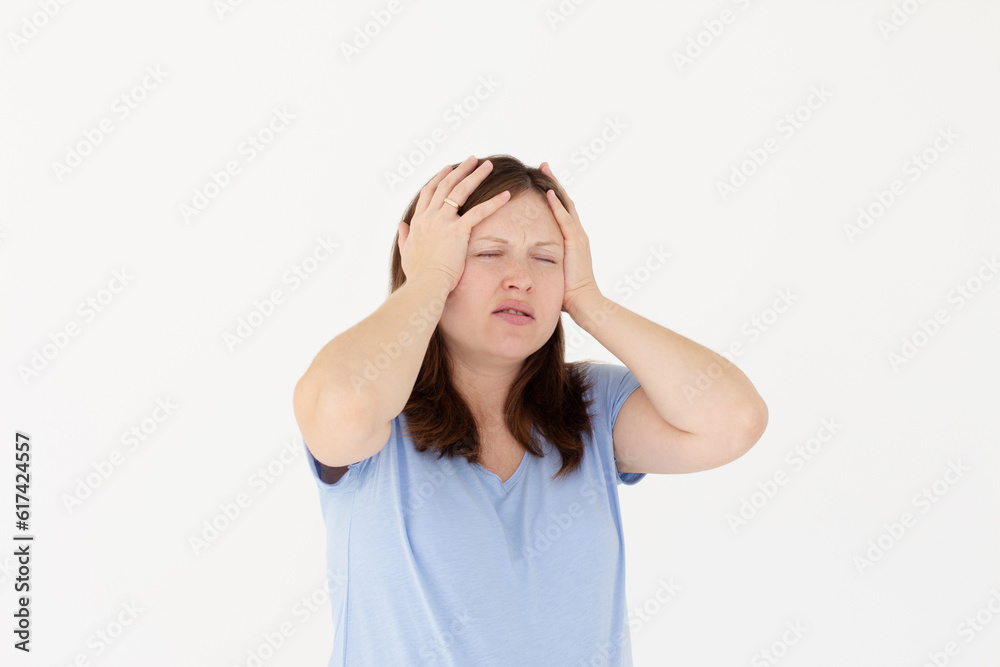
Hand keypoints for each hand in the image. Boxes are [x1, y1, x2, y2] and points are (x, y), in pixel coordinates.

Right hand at [396, 156, 511, 292]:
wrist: (425, 284)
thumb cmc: (417, 274)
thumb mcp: (406, 252)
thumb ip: (404, 236)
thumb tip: (401, 224)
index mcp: (418, 221)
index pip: (429, 192)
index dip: (439, 178)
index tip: (448, 168)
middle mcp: (430, 216)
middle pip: (445, 185)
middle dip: (460, 170)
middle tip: (472, 159)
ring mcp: (443, 221)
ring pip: (460, 191)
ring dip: (476, 175)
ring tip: (488, 165)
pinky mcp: (458, 230)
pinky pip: (479, 211)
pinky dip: (494, 202)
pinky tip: (506, 195)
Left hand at [539, 162, 602, 313]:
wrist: (584, 303)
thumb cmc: (566, 294)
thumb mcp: (550, 273)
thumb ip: (540, 264)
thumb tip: (522, 265)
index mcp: (571, 240)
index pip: (561, 211)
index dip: (551, 195)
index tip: (541, 181)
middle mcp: (576, 234)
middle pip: (564, 201)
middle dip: (553, 183)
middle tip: (543, 165)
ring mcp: (577, 237)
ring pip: (565, 204)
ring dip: (555, 186)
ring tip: (545, 168)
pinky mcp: (575, 243)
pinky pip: (565, 219)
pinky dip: (557, 205)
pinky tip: (548, 191)